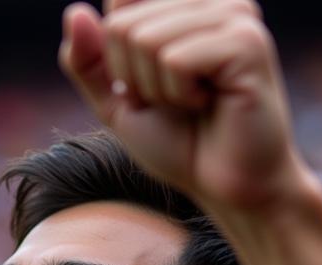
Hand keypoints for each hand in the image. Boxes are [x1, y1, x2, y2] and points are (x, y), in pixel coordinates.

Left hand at [60, 0, 310, 215]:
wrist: (226, 188)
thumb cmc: (180, 146)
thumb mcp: (118, 104)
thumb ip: (88, 62)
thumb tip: (75, 12)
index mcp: (185, 5)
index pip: (118, 6)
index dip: (118, 63)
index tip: (154, 89)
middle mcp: (212, 1)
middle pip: (124, 26)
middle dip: (135, 80)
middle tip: (176, 104)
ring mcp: (233, 15)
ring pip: (145, 40)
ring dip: (158, 90)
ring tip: (194, 104)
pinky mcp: (247, 42)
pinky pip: (175, 59)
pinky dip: (179, 94)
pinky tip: (209, 103)